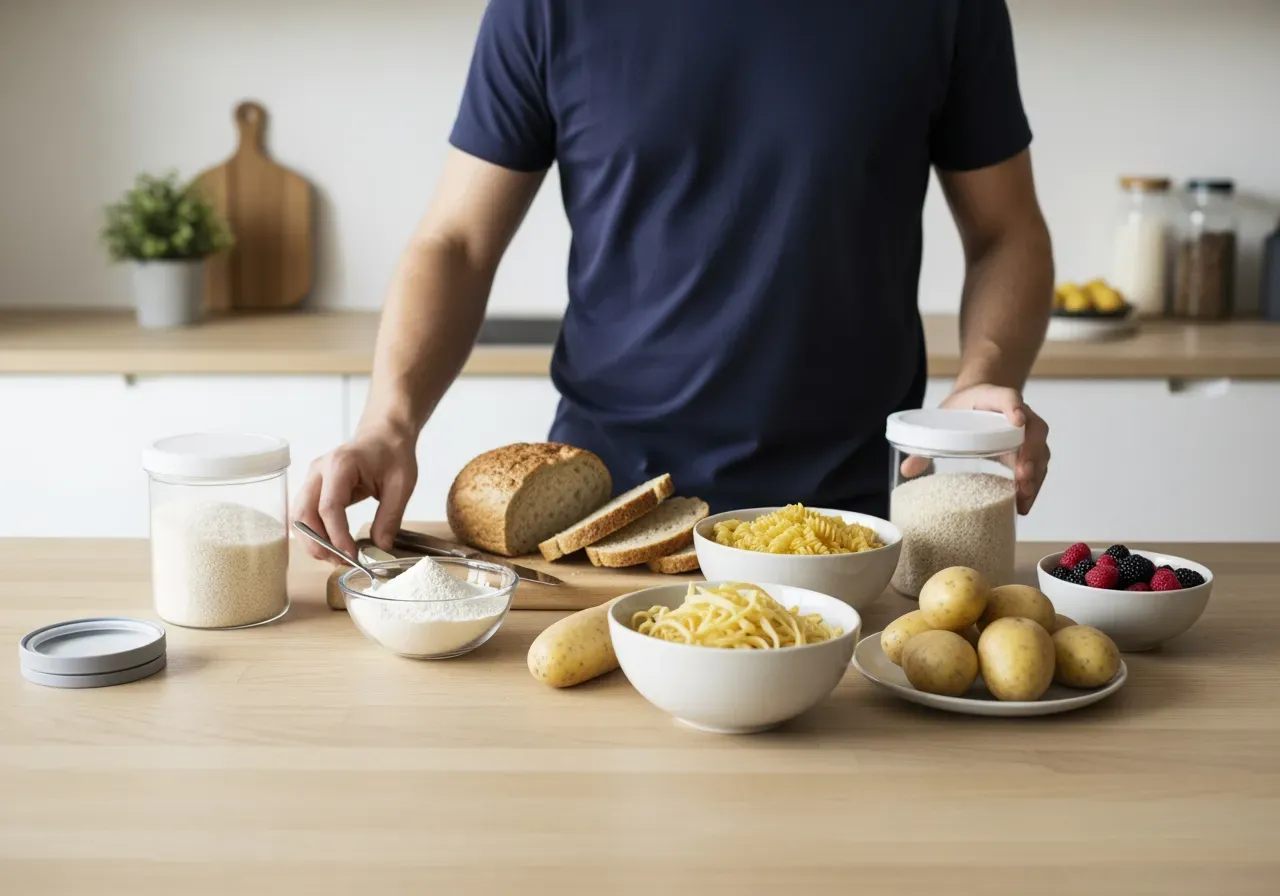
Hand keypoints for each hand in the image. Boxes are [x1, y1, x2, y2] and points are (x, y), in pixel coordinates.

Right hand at [293, 424, 418, 561]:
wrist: (384, 435)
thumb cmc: (392, 454)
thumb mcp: (401, 484)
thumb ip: (391, 516)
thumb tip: (381, 547)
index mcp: (341, 465)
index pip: (329, 507)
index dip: (337, 536)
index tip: (352, 556)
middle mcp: (319, 471)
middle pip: (304, 514)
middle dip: (319, 543)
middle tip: (341, 562)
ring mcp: (312, 478)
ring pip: (299, 517)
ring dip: (313, 542)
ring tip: (337, 558)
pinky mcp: (313, 487)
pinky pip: (305, 515)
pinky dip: (314, 534)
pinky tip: (332, 546)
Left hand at [901, 384, 1049, 514]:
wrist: (979, 401)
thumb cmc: (962, 410)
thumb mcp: (944, 417)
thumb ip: (927, 443)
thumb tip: (907, 469)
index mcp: (995, 398)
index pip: (1009, 397)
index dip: (1014, 407)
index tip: (1017, 420)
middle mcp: (1019, 414)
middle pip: (1034, 430)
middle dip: (1030, 453)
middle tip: (1021, 475)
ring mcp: (1028, 434)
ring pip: (1041, 452)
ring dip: (1035, 475)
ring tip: (1023, 496)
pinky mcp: (1028, 452)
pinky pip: (1038, 467)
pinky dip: (1033, 486)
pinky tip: (1022, 505)